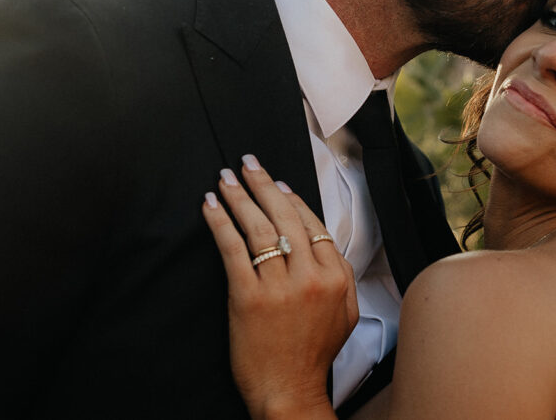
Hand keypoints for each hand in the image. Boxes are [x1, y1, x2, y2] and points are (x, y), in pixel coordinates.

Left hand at [202, 155, 357, 419]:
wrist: (289, 391)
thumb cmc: (312, 355)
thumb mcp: (345, 313)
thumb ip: (340, 275)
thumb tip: (322, 241)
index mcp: (335, 277)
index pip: (312, 223)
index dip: (292, 198)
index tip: (277, 182)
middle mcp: (310, 277)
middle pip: (285, 216)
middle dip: (263, 184)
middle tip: (248, 163)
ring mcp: (279, 287)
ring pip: (259, 227)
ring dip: (239, 196)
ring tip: (226, 178)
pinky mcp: (248, 298)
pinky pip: (233, 248)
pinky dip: (220, 222)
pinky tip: (210, 206)